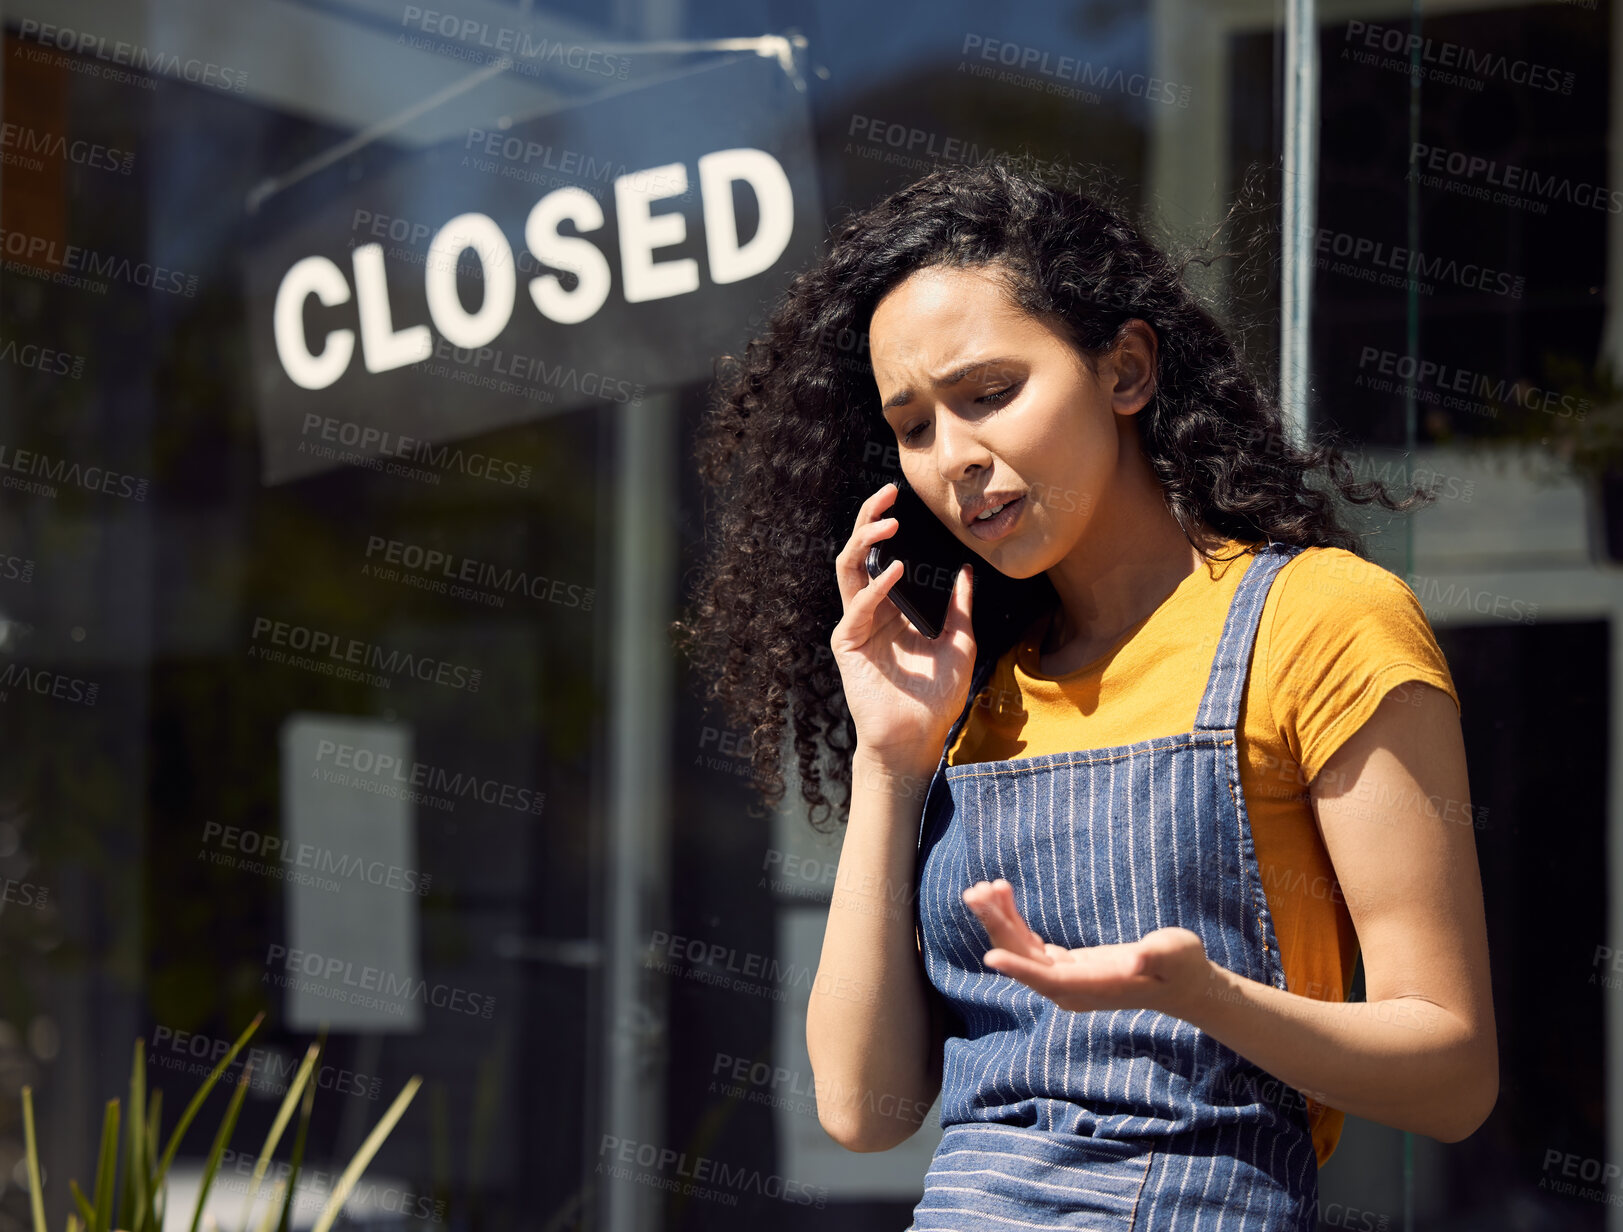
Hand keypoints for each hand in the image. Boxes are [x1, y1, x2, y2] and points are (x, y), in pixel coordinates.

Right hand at [830, 482, 976, 769]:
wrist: (916, 740)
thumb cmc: (935, 699)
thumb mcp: (960, 644)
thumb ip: (960, 608)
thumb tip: (967, 572)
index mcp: (893, 608)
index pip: (884, 554)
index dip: (889, 525)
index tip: (905, 498)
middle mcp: (871, 611)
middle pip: (860, 552)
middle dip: (869, 518)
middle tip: (887, 492)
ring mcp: (856, 625)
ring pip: (849, 569)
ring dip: (864, 542)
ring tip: (887, 523)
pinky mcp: (847, 644)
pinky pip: (858, 608)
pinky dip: (876, 587)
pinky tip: (895, 572)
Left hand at [963, 878, 1215, 1020]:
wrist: (1181, 984)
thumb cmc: (1182, 966)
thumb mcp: (1177, 953)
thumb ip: (1158, 954)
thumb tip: (1139, 957)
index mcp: (1097, 986)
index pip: (1052, 980)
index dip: (1021, 969)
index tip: (991, 957)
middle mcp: (1073, 988)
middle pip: (1026, 961)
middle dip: (998, 928)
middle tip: (975, 893)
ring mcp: (1066, 979)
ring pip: (1021, 952)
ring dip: (1000, 920)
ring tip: (980, 889)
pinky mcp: (1064, 967)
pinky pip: (1029, 945)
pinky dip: (1014, 920)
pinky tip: (1001, 895)